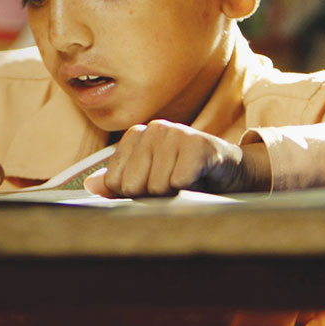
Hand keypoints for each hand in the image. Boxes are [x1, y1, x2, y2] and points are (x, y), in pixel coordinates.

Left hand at [84, 121, 269, 196]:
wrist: (233, 173)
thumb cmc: (189, 178)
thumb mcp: (150, 181)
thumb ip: (119, 183)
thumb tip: (91, 185)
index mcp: (136, 136)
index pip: (115, 182)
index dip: (135, 194)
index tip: (155, 185)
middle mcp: (154, 129)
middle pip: (133, 185)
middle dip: (153, 195)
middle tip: (174, 186)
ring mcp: (176, 133)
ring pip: (156, 186)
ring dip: (175, 194)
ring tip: (188, 182)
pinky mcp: (198, 144)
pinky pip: (179, 182)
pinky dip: (191, 188)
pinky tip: (200, 179)